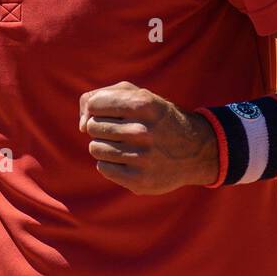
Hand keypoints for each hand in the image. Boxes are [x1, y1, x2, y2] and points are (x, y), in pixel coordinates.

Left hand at [78, 81, 216, 194]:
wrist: (195, 150)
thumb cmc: (158, 118)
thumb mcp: (140, 95)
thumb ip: (102, 95)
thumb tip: (81, 124)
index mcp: (143, 104)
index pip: (94, 104)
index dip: (99, 108)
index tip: (112, 113)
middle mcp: (142, 131)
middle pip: (92, 127)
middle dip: (102, 127)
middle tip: (121, 130)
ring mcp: (141, 158)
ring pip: (95, 148)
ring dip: (105, 146)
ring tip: (125, 145)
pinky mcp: (139, 180)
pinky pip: (103, 168)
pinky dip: (111, 164)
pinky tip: (128, 160)